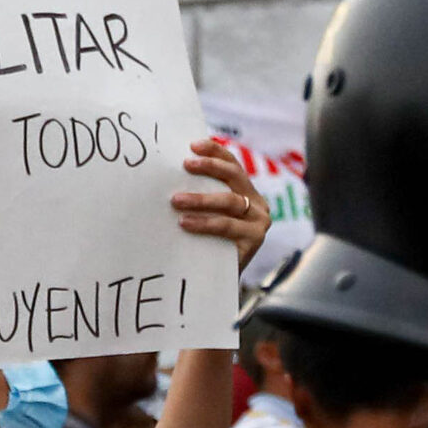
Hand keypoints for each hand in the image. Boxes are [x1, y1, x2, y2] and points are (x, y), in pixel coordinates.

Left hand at [172, 137, 271, 269]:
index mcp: (246, 193)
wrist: (216, 282)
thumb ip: (200, 195)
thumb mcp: (206, 216)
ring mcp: (258, 223)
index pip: (232, 165)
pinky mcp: (254, 241)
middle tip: (185, 165)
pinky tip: (185, 223)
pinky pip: (227, 227)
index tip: (193, 145)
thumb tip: (168, 174)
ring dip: (201, 198)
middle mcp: (257, 204)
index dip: (215, 153)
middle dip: (210, 167)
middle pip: (234, 177)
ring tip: (176, 200)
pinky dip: (205, 223)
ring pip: (229, 202)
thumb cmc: (207, 244)